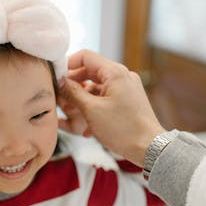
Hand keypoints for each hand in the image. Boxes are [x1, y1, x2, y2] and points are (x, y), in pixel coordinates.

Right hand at [58, 50, 164, 165]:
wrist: (149, 148)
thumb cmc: (123, 129)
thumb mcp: (91, 110)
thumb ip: (73, 92)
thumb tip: (60, 81)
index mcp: (115, 72)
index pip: (85, 57)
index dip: (67, 65)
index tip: (56, 77)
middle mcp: (122, 76)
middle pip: (89, 72)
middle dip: (73, 86)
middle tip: (60, 100)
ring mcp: (126, 89)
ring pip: (96, 87)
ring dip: (81, 100)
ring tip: (71, 116)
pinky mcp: (127, 101)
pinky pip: (105, 98)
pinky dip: (93, 108)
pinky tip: (86, 127)